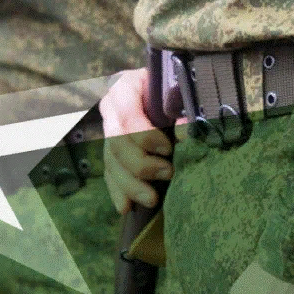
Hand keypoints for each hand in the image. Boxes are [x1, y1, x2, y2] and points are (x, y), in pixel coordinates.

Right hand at [100, 68, 173, 213]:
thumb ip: (182, 107)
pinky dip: (118, 191)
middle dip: (141, 165)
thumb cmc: (175, 86)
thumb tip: (184, 131)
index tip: (168, 149)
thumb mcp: (178, 89)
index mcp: (124, 87)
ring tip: (152, 199)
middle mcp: (111, 109)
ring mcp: (108, 129)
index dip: (145, 137)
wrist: (166, 88)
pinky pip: (109, 173)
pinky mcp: (111, 149)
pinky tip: (126, 207)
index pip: (127, 117)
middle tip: (168, 173)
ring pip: (111, 162)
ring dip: (130, 185)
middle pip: (116, 144)